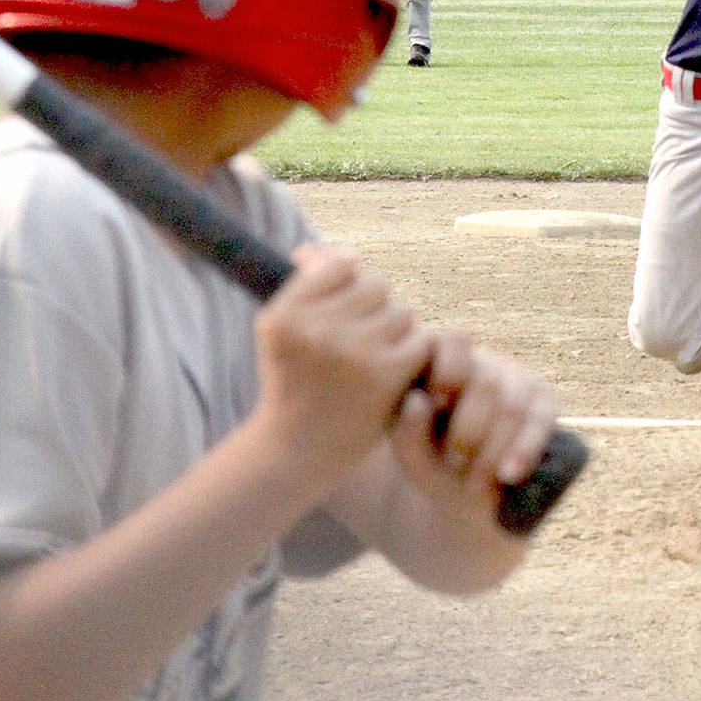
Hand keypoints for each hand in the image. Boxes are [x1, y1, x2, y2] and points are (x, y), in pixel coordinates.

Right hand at [254, 245, 429, 488]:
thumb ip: (302, 287)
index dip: (351, 287)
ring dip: (397, 333)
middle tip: (362, 343)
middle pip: (376, 286)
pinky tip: (397, 373)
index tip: (344, 315)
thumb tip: (315, 250)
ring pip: (401, 312)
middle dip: (375, 310)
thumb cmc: (293, 383)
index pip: (340, 266)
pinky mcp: (384, 374)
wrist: (297, 451)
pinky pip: (420, 339)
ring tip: (376, 360)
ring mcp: (349, 351)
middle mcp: (312, 328)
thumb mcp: (281, 333)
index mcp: (283, 314)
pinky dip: (415, 355)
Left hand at [390, 331, 557, 522]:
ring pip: (514, 406)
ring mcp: (518, 380)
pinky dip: (524, 450)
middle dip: (470, 430)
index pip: (454, 342)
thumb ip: (406, 430)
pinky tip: (508, 475)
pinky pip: (540, 421)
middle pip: (486, 383)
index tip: (437, 406)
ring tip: (474, 482)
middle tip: (454, 464)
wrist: (465, 496)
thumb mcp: (410, 453)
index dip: (449, 372)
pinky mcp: (543, 404)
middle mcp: (483, 362)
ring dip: (494, 449)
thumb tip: (418, 401)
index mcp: (444, 360)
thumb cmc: (430, 464)